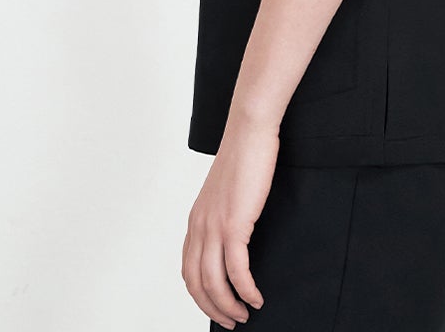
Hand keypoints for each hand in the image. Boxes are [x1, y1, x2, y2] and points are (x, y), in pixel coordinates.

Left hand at [182, 109, 277, 327]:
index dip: (201, 296)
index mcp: (196, 220)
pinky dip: (246, 289)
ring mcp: (214, 226)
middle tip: (232, 321)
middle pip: (197, 283)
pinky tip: (256, 296)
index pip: (189, 270)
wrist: (249, 132)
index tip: (218, 308)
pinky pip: (237, 269)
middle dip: (214, 308)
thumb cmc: (244, 156)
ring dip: (229, 305)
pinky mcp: (234, 224)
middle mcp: (199, 227)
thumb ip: (225, 214)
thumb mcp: (227, 192)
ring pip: (214, 282)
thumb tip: (236, 237)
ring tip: (245, 314)